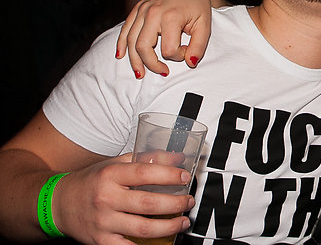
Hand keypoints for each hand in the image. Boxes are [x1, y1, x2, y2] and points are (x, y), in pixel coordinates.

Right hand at [53, 154, 193, 243]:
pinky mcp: (100, 241)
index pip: (145, 173)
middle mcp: (106, 199)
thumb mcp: (115, 164)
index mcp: (110, 176)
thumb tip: (178, 158)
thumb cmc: (92, 181)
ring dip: (169, 226)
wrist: (58, 203)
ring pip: (144, 228)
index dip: (169, 175)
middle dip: (175, 204)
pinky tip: (163, 241)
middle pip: (148, 204)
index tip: (185, 177)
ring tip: (182, 221)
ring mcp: (103, 222)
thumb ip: (147, 159)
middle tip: (188, 201)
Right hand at [115, 0, 212, 77]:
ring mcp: (143, 10)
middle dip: (151, 64)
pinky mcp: (138, 8)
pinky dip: (121, 43)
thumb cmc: (197, 5)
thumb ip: (199, 46)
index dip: (178, 56)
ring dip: (134, 60)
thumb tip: (190, 63)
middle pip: (143, 47)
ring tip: (140, 73)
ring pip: (131, 40)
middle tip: (162, 72)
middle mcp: (153, 13)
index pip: (168, 49)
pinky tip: (121, 55)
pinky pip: (125, 28)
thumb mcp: (205, 25)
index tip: (186, 51)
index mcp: (171, 16)